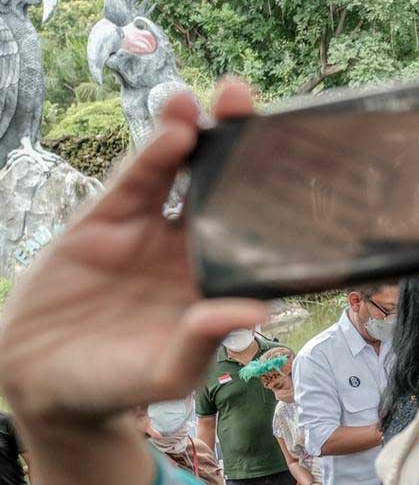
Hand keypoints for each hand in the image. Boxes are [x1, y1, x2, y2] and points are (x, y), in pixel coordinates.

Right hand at [0, 82, 267, 424]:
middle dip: (245, 147)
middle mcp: (192, 249)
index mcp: (220, 282)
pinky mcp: (106, 221)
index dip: (280, 200)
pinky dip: (154, 154)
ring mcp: (150, 231)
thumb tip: (253, 312)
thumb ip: (203, 340)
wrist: (44, 384)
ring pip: (183, 172)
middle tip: (265, 108)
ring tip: (225, 98)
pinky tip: (176, 129)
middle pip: (228, 188)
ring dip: (202, 134)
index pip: (260, 233)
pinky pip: (137, 182)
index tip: (308, 168)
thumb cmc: (119, 385)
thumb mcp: (168, 373)